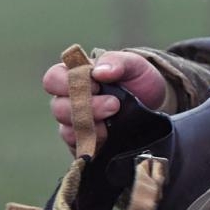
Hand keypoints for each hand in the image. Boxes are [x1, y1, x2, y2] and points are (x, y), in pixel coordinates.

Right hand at [43, 50, 166, 151]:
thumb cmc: (138, 80)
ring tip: (115, 118)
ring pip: (67, 130)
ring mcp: (76, 125)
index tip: (97, 84)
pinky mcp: (86, 144)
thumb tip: (99, 71)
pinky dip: (95, 142)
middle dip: (87, 107)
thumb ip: (116, 61)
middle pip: (58, 107)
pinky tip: (111, 135)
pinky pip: (80, 148)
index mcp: (74, 77)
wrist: (155, 106)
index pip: (53, 79)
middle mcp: (69, 102)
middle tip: (114, 104)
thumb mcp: (134, 64)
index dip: (70, 82)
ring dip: (92, 125)